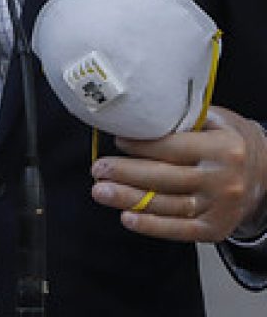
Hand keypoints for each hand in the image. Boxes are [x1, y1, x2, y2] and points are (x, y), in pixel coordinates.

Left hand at [91, 106, 266, 241]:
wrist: (266, 172)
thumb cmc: (228, 139)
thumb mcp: (213, 120)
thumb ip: (180, 120)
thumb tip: (134, 118)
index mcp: (222, 148)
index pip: (172, 147)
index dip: (140, 145)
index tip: (116, 140)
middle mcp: (222, 180)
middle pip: (165, 178)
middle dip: (126, 173)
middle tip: (98, 169)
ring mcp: (220, 208)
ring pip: (167, 205)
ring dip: (129, 200)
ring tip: (101, 191)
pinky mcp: (216, 229)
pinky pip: (179, 229)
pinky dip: (151, 226)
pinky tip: (127, 218)